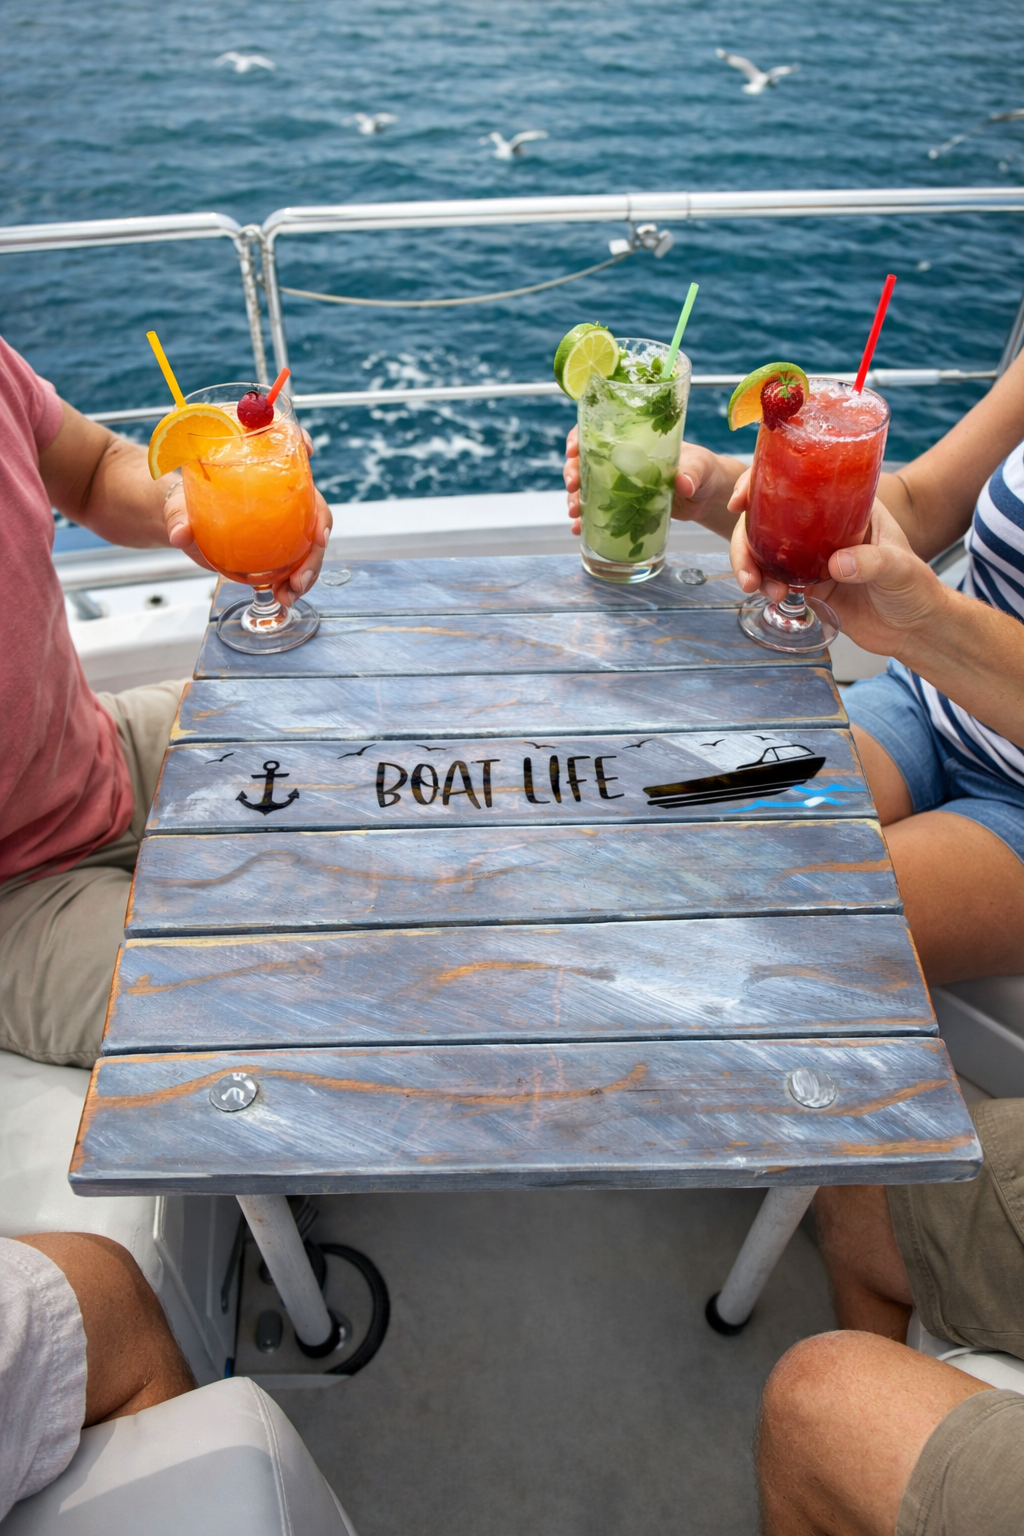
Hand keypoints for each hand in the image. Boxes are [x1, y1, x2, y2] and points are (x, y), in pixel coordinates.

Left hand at [162, 431, 333, 606]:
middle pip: (314, 507)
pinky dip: (295, 582)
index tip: (308, 450)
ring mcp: (283, 522)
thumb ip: (179, 517)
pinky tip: (283, 595)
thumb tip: (181, 533)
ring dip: (309, 569)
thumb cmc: (183, 505)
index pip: (286, 447)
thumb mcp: (178, 507)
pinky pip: (297, 563)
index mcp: (258, 473)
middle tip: (302, 567)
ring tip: (289, 592)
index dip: (300, 443)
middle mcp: (279, 496)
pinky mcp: (278, 546)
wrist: (183, 525)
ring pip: (311, 542)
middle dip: (317, 537)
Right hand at [563, 426, 745, 539]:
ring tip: (575, 514)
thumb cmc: (702, 469)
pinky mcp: (623, 506)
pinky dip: (587, 520)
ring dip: (576, 498)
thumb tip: (683, 483)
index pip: (596, 431)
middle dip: (572, 472)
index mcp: (634, 441)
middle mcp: (621, 460)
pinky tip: (579, 529)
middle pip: (584, 460)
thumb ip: (691, 473)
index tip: (573, 449)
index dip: (578, 438)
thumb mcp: (699, 466)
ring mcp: (619, 484)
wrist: (706, 495)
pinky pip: (599, 510)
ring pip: (587, 486)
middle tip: (573, 487)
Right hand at [729, 488, 946, 659]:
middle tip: (747, 570)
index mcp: (848, 503)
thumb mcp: (900, 568)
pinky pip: (775, 578)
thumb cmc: (917, 588)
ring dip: (753, 567)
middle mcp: (825, 524)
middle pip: (768, 518)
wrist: (914, 629)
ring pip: (766, 550)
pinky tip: (772, 597)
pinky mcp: (809, 583)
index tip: (740, 500)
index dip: (762, 482)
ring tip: (762, 590)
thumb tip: (837, 564)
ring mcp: (813, 554)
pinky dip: (765, 586)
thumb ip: (872, 562)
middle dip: (746, 541)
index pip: (798, 481)